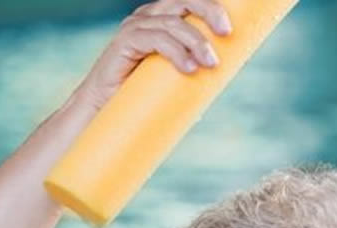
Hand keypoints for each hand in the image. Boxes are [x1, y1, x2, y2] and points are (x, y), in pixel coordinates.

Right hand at [70, 0, 231, 112]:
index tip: (231, 25)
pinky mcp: (125, 41)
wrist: (106, 109)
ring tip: (211, 64)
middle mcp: (148, 17)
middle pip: (183, 0)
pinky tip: (189, 68)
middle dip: (208, 11)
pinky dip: (176, 52)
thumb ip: (193, 66)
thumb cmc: (143, 94)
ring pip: (173, 23)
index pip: (189, 1)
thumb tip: (224, 71)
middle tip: (226, 32)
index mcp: (162, 18)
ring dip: (196, 42)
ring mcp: (135, 27)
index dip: (210, 5)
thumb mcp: (174, 76)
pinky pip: (156, 39)